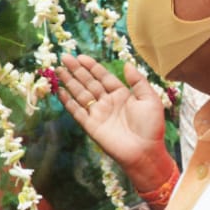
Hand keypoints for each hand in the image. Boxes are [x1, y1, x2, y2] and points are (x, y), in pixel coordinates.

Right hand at [56, 54, 175, 191]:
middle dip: (77, 70)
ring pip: (81, 94)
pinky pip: (77, 111)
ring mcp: (98, 113)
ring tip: (59, 70)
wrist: (145, 152)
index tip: (80, 56)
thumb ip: (138, 81)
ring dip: (70, 82)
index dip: (92, 66)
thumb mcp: (150, 99)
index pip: (103, 77)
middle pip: (89, 82)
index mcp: (122, 94)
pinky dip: (68, 102)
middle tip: (64, 58)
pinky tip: (60, 91)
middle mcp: (108, 102)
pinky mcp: (91, 125)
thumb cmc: (151, 126)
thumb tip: (127, 64)